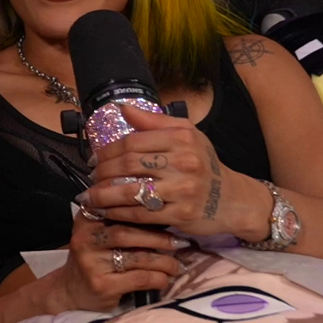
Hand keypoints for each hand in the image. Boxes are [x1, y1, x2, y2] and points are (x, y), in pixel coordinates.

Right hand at [44, 211, 182, 312]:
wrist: (71, 291)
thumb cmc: (95, 258)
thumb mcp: (100, 233)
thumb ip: (121, 220)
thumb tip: (164, 211)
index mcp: (86, 219)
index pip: (119, 209)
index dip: (146, 212)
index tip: (170, 215)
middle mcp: (85, 238)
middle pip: (128, 233)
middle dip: (159, 238)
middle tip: (181, 243)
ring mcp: (91, 262)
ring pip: (137, 257)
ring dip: (164, 261)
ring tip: (177, 265)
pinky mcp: (101, 284)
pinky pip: (139, 278)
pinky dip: (158, 278)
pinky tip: (165, 279)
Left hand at [81, 102, 269, 236]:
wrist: (233, 199)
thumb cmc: (204, 164)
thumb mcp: (187, 135)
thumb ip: (153, 121)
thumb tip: (121, 108)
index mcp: (182, 138)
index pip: (132, 142)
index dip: (106, 151)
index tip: (92, 159)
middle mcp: (185, 162)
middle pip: (128, 165)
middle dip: (102, 173)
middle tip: (90, 178)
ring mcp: (184, 190)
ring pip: (131, 192)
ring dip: (103, 195)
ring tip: (89, 197)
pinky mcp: (182, 215)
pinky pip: (141, 215)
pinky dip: (118, 213)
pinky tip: (106, 212)